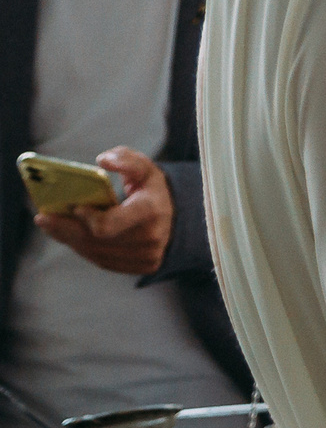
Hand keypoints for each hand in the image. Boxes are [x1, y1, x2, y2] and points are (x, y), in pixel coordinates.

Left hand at [35, 150, 170, 276]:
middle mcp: (150, 239)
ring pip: (95, 252)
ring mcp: (145, 257)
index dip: (85, 219)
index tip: (73, 206)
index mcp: (151, 212)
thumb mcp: (145, 169)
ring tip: (52, 225)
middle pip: (94, 241)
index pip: (106, 226)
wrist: (180, 218)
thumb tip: (102, 160)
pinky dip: (84, 248)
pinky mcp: (140, 268)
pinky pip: (102, 260)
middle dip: (65, 229)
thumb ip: (126, 159)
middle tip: (43, 218)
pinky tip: (71, 236)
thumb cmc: (153, 190)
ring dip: (70, 239)